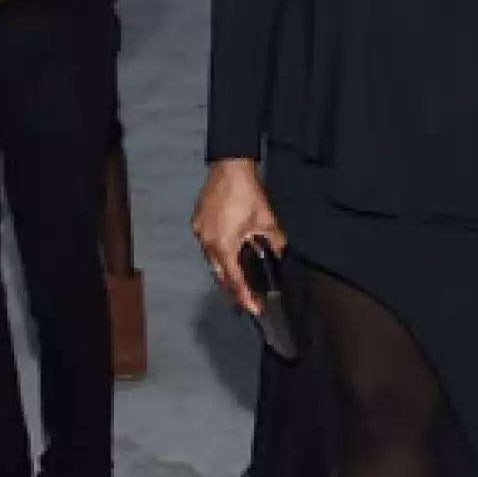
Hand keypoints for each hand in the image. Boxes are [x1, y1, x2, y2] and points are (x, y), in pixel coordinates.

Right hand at [192, 159, 285, 314]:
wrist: (229, 168)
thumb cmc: (247, 194)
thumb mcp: (266, 220)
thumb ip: (274, 241)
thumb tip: (280, 253)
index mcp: (224, 246)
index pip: (235, 279)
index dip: (244, 296)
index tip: (253, 308)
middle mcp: (207, 244)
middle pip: (219, 274)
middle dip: (232, 288)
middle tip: (246, 297)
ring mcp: (199, 233)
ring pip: (211, 260)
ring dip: (224, 270)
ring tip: (238, 277)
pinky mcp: (197, 222)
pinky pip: (207, 245)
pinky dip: (217, 253)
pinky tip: (227, 252)